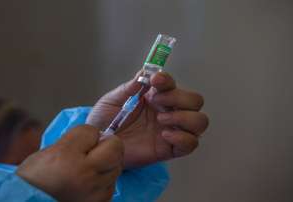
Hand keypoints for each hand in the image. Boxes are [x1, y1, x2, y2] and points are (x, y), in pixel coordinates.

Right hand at [16, 125, 123, 201]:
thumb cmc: (36, 177)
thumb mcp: (49, 150)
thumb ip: (75, 140)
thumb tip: (97, 136)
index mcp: (66, 155)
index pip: (92, 131)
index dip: (89, 133)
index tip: (82, 140)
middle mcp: (84, 173)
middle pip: (115, 147)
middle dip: (108, 144)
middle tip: (95, 150)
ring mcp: (94, 191)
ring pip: (117, 165)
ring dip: (108, 163)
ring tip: (90, 168)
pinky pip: (112, 183)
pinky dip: (105, 180)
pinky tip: (91, 181)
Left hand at [86, 71, 208, 167]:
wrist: (98, 146)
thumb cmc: (105, 121)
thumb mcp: (113, 100)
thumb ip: (130, 87)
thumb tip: (145, 72)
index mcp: (155, 97)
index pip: (173, 84)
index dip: (168, 80)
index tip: (155, 80)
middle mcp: (168, 111)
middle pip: (195, 100)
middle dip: (179, 98)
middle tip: (156, 102)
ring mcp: (171, 130)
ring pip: (200, 121)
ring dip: (184, 117)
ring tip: (161, 119)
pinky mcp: (170, 149)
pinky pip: (191, 144)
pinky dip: (183, 138)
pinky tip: (164, 135)